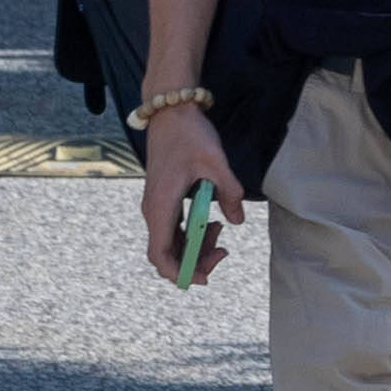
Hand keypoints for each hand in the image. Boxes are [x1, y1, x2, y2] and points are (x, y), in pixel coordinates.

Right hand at [139, 108, 244, 284]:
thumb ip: (230, 192)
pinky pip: (176, 228)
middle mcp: (153, 210)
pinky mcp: (165, 200)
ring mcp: (157, 206)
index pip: (159, 253)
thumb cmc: (190, 135)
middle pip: (167, 253)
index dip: (178, 272)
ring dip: (197, 245)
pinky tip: (215, 222)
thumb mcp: (216, 162)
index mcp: (160, 205)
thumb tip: (237, 221)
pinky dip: (194, 232)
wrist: (171, 112)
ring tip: (222, 231)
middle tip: (224, 252)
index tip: (203, 278)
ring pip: (173, 242)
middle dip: (194, 261)